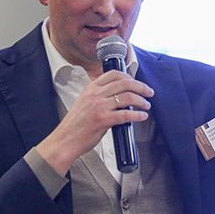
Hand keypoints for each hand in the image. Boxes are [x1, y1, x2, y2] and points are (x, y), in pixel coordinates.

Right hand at [36, 70, 153, 174]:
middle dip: (141, 86)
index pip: (113, 74)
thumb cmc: (75, 124)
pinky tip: (142, 116)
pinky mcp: (103, 120)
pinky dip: (137, 115)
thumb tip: (117, 95)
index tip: (136, 82)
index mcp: (91, 88)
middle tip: (148, 92)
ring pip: (128, 97)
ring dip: (142, 100)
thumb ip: (97, 96)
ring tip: (146, 105)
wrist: (66, 139)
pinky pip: (126, 114)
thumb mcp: (83, 102)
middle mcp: (96, 94)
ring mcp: (99, 106)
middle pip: (124, 83)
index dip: (129, 76)